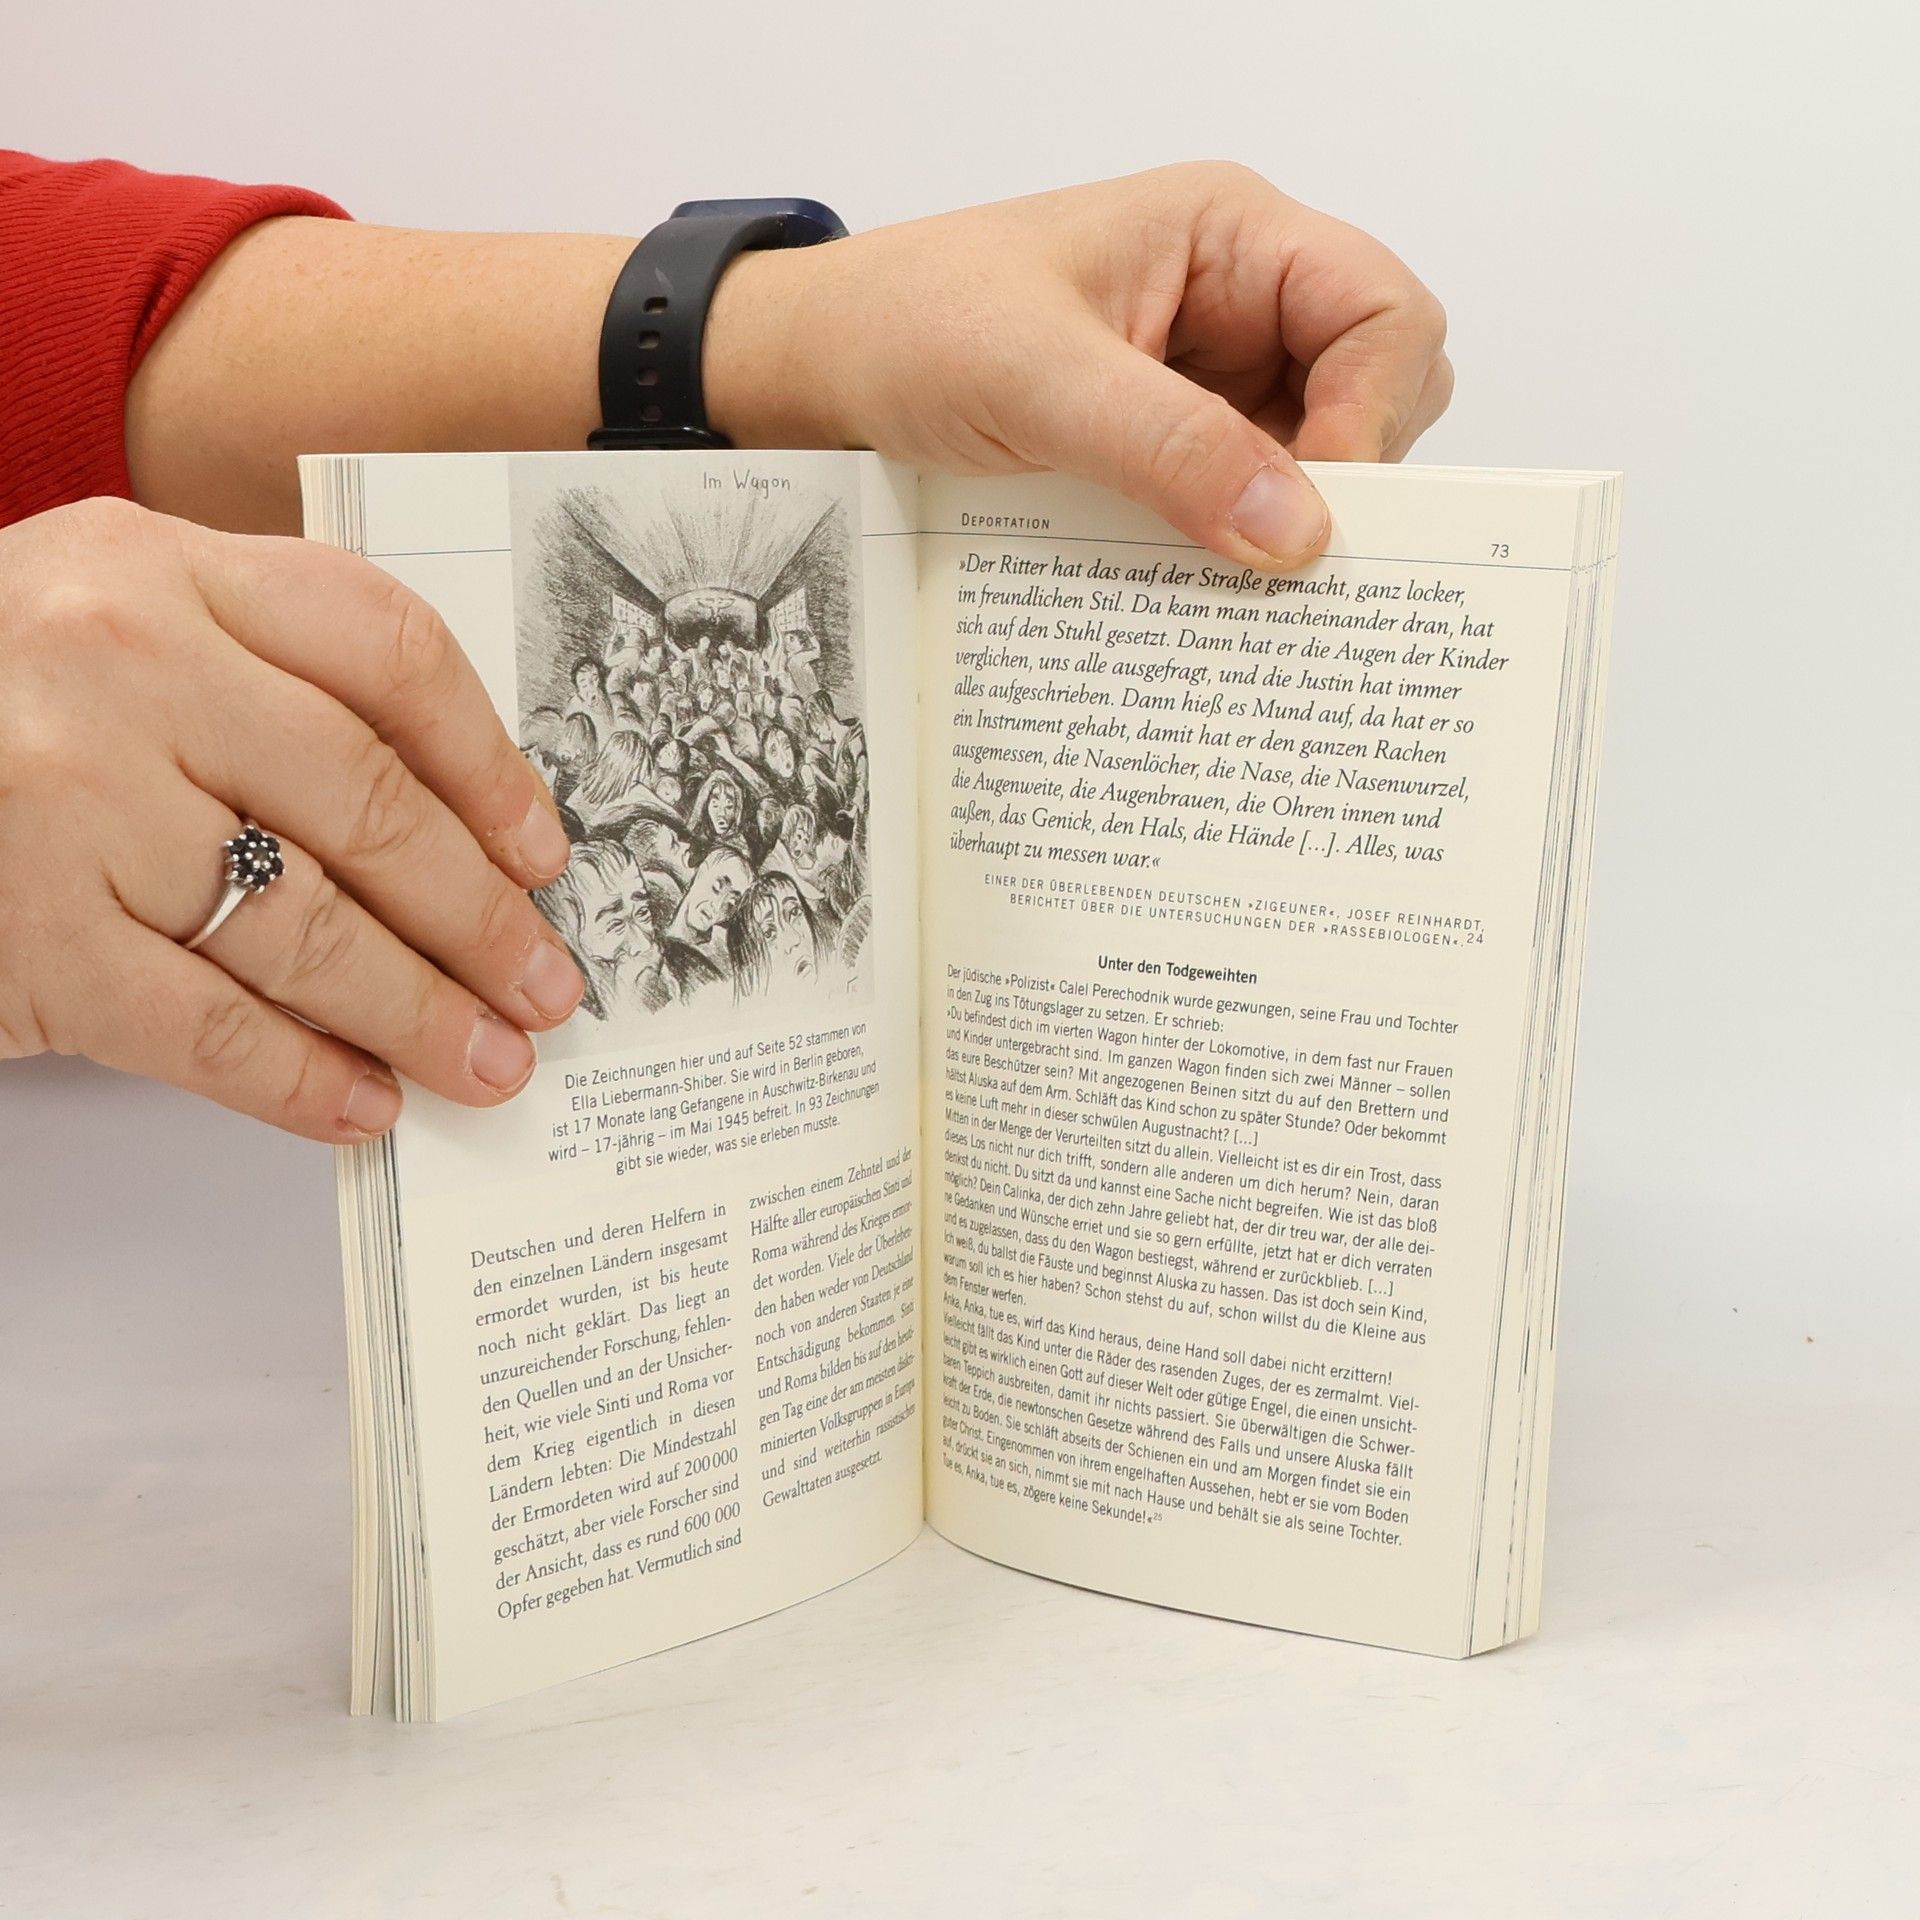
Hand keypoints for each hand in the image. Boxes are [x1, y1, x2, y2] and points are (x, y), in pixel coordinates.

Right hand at [0, 499, 583, 1140]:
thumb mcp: (115, 629)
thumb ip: (259, 684)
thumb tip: (450, 839)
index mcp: (163, 570)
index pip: (388, 652)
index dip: (490, 766)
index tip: (543, 852)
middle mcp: (122, 666)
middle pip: (370, 804)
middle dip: (481, 916)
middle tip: (546, 985)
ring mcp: (70, 803)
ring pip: (308, 926)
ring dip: (419, 1012)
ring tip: (488, 1061)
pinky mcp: (31, 935)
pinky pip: (208, 1027)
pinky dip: (302, 1079)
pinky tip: (365, 1104)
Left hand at [707, 162, 1451, 569]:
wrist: (825, 372)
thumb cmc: (913, 324)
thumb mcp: (1037, 378)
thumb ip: (1169, 447)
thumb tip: (1298, 533)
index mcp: (1231, 237)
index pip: (1382, 311)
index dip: (1376, 411)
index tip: (1320, 508)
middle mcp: (1241, 303)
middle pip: (1378, 389)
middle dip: (1349, 477)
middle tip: (1287, 558)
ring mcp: (1211, 382)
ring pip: (1318, 461)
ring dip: (1290, 524)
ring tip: (1233, 581)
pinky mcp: (1173, 448)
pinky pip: (1244, 502)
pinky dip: (1237, 548)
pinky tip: (1199, 585)